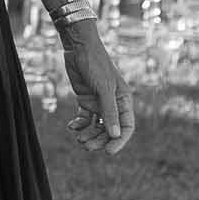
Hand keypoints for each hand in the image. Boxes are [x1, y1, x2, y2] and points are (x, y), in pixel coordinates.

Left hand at [60, 23, 134, 155]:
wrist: (79, 47)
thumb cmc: (95, 64)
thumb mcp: (104, 88)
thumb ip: (109, 111)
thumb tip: (115, 135)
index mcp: (123, 101)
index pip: (126, 126)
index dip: (119, 141)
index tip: (109, 152)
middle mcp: (112, 103)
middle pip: (109, 129)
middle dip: (99, 139)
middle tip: (86, 146)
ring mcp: (98, 102)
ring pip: (96, 126)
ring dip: (88, 134)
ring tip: (78, 138)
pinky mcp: (85, 99)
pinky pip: (84, 118)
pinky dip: (79, 124)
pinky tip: (72, 127)